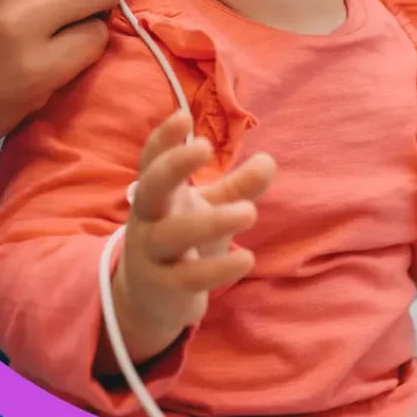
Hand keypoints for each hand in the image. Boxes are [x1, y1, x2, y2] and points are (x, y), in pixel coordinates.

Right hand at [102, 112, 275, 370]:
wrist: (151, 300)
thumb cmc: (184, 239)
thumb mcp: (210, 208)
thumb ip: (238, 187)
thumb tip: (268, 160)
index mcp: (158, 193)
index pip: (152, 160)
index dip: (163, 139)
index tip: (183, 116)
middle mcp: (148, 219)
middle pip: (151, 188)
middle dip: (173, 165)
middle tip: (204, 147)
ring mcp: (152, 253)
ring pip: (172, 234)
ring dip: (211, 221)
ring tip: (250, 212)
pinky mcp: (165, 287)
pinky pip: (188, 277)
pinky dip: (218, 268)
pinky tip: (246, 258)